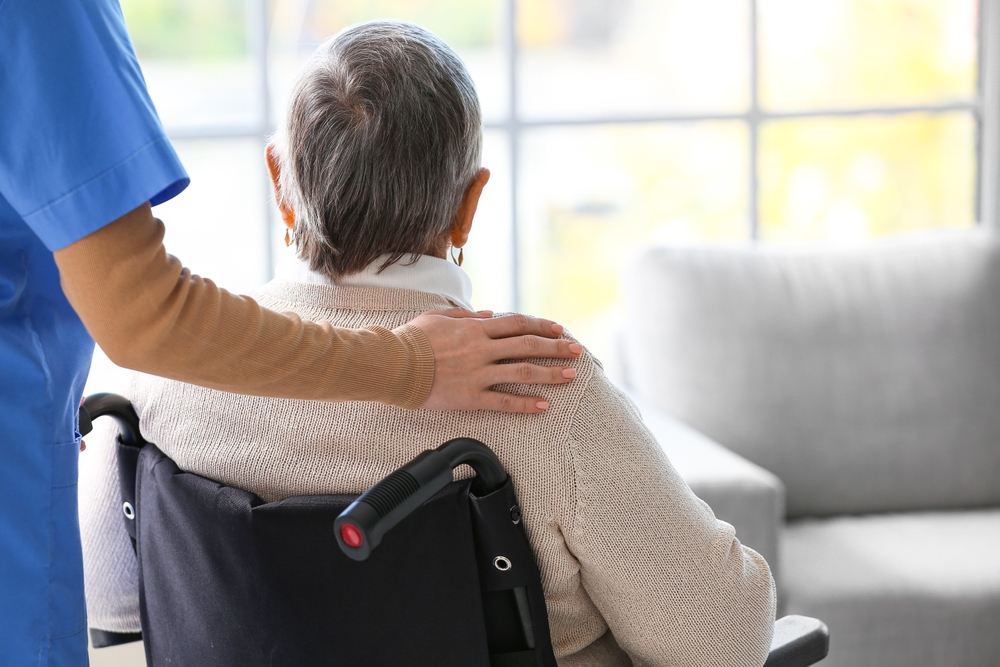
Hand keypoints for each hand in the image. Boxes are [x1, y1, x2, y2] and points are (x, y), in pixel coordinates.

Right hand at [409, 308, 583, 412]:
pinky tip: (543, 406)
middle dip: (556, 348)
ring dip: (549, 374)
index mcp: (475, 328)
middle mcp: (482, 349)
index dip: (542, 326)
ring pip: (522, 372)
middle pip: (527, 346)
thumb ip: (466, 316)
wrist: (393, 365)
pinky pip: (504, 401)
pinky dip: (525, 403)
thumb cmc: (411, 339)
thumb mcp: (438, 316)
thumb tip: (489, 315)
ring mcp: (478, 373)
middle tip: (577, 351)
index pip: (517, 324)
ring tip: (570, 376)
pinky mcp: (471, 396)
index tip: (560, 330)